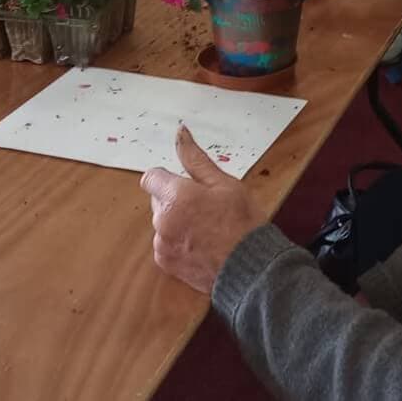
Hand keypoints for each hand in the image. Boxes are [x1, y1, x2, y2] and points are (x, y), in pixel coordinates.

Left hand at [140, 125, 265, 294]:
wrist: (249, 268)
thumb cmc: (241, 223)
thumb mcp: (224, 183)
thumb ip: (196, 158)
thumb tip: (180, 133)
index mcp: (175, 197)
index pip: (151, 177)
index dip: (169, 177)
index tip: (188, 183)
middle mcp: (162, 221)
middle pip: (158, 199)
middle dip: (176, 198)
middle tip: (207, 205)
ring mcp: (163, 245)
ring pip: (163, 222)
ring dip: (177, 220)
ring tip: (207, 227)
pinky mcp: (167, 264)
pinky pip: (165, 243)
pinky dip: (178, 240)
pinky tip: (202, 243)